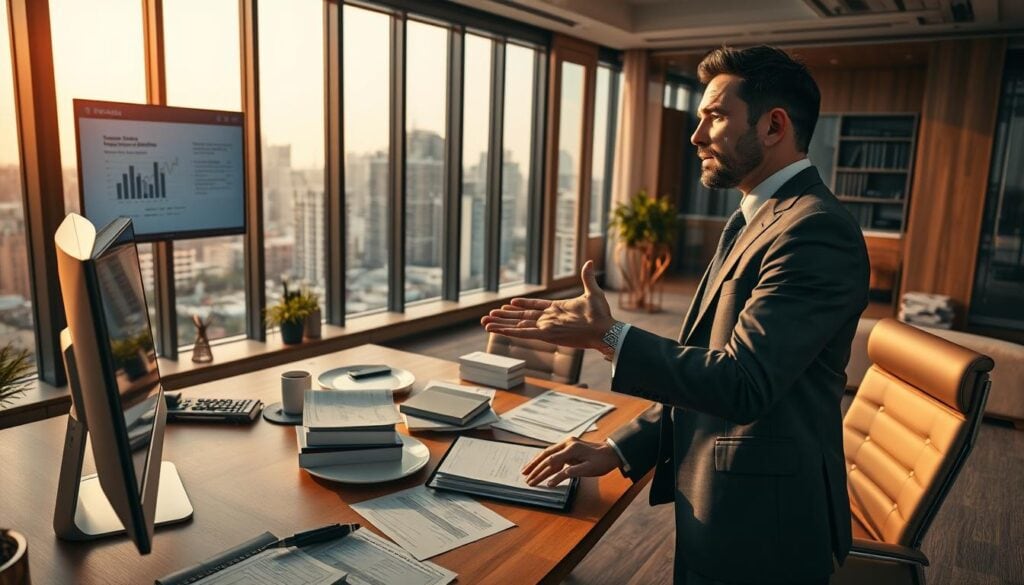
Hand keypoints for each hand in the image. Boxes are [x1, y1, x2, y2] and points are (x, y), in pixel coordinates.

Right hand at [480, 260, 614, 353]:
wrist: (604, 329)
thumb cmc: (601, 314)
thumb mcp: (592, 292)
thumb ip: (587, 277)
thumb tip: (590, 262)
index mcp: (557, 310)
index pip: (535, 307)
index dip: (523, 305)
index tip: (511, 303)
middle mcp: (548, 320)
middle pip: (521, 317)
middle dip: (505, 316)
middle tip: (490, 315)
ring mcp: (545, 328)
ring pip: (518, 325)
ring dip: (501, 324)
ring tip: (485, 322)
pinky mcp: (545, 335)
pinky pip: (523, 333)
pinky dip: (508, 331)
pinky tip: (496, 330)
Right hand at [521, 437, 622, 486]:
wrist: (612, 452)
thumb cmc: (602, 462)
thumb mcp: (588, 470)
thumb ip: (571, 473)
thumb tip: (553, 480)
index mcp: (571, 448)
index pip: (551, 461)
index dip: (541, 472)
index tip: (534, 482)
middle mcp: (567, 443)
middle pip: (546, 455)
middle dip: (534, 466)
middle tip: (524, 476)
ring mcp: (567, 444)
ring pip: (547, 453)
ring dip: (537, 463)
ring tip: (525, 471)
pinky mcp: (568, 447)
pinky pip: (553, 454)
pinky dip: (545, 461)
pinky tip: (538, 465)